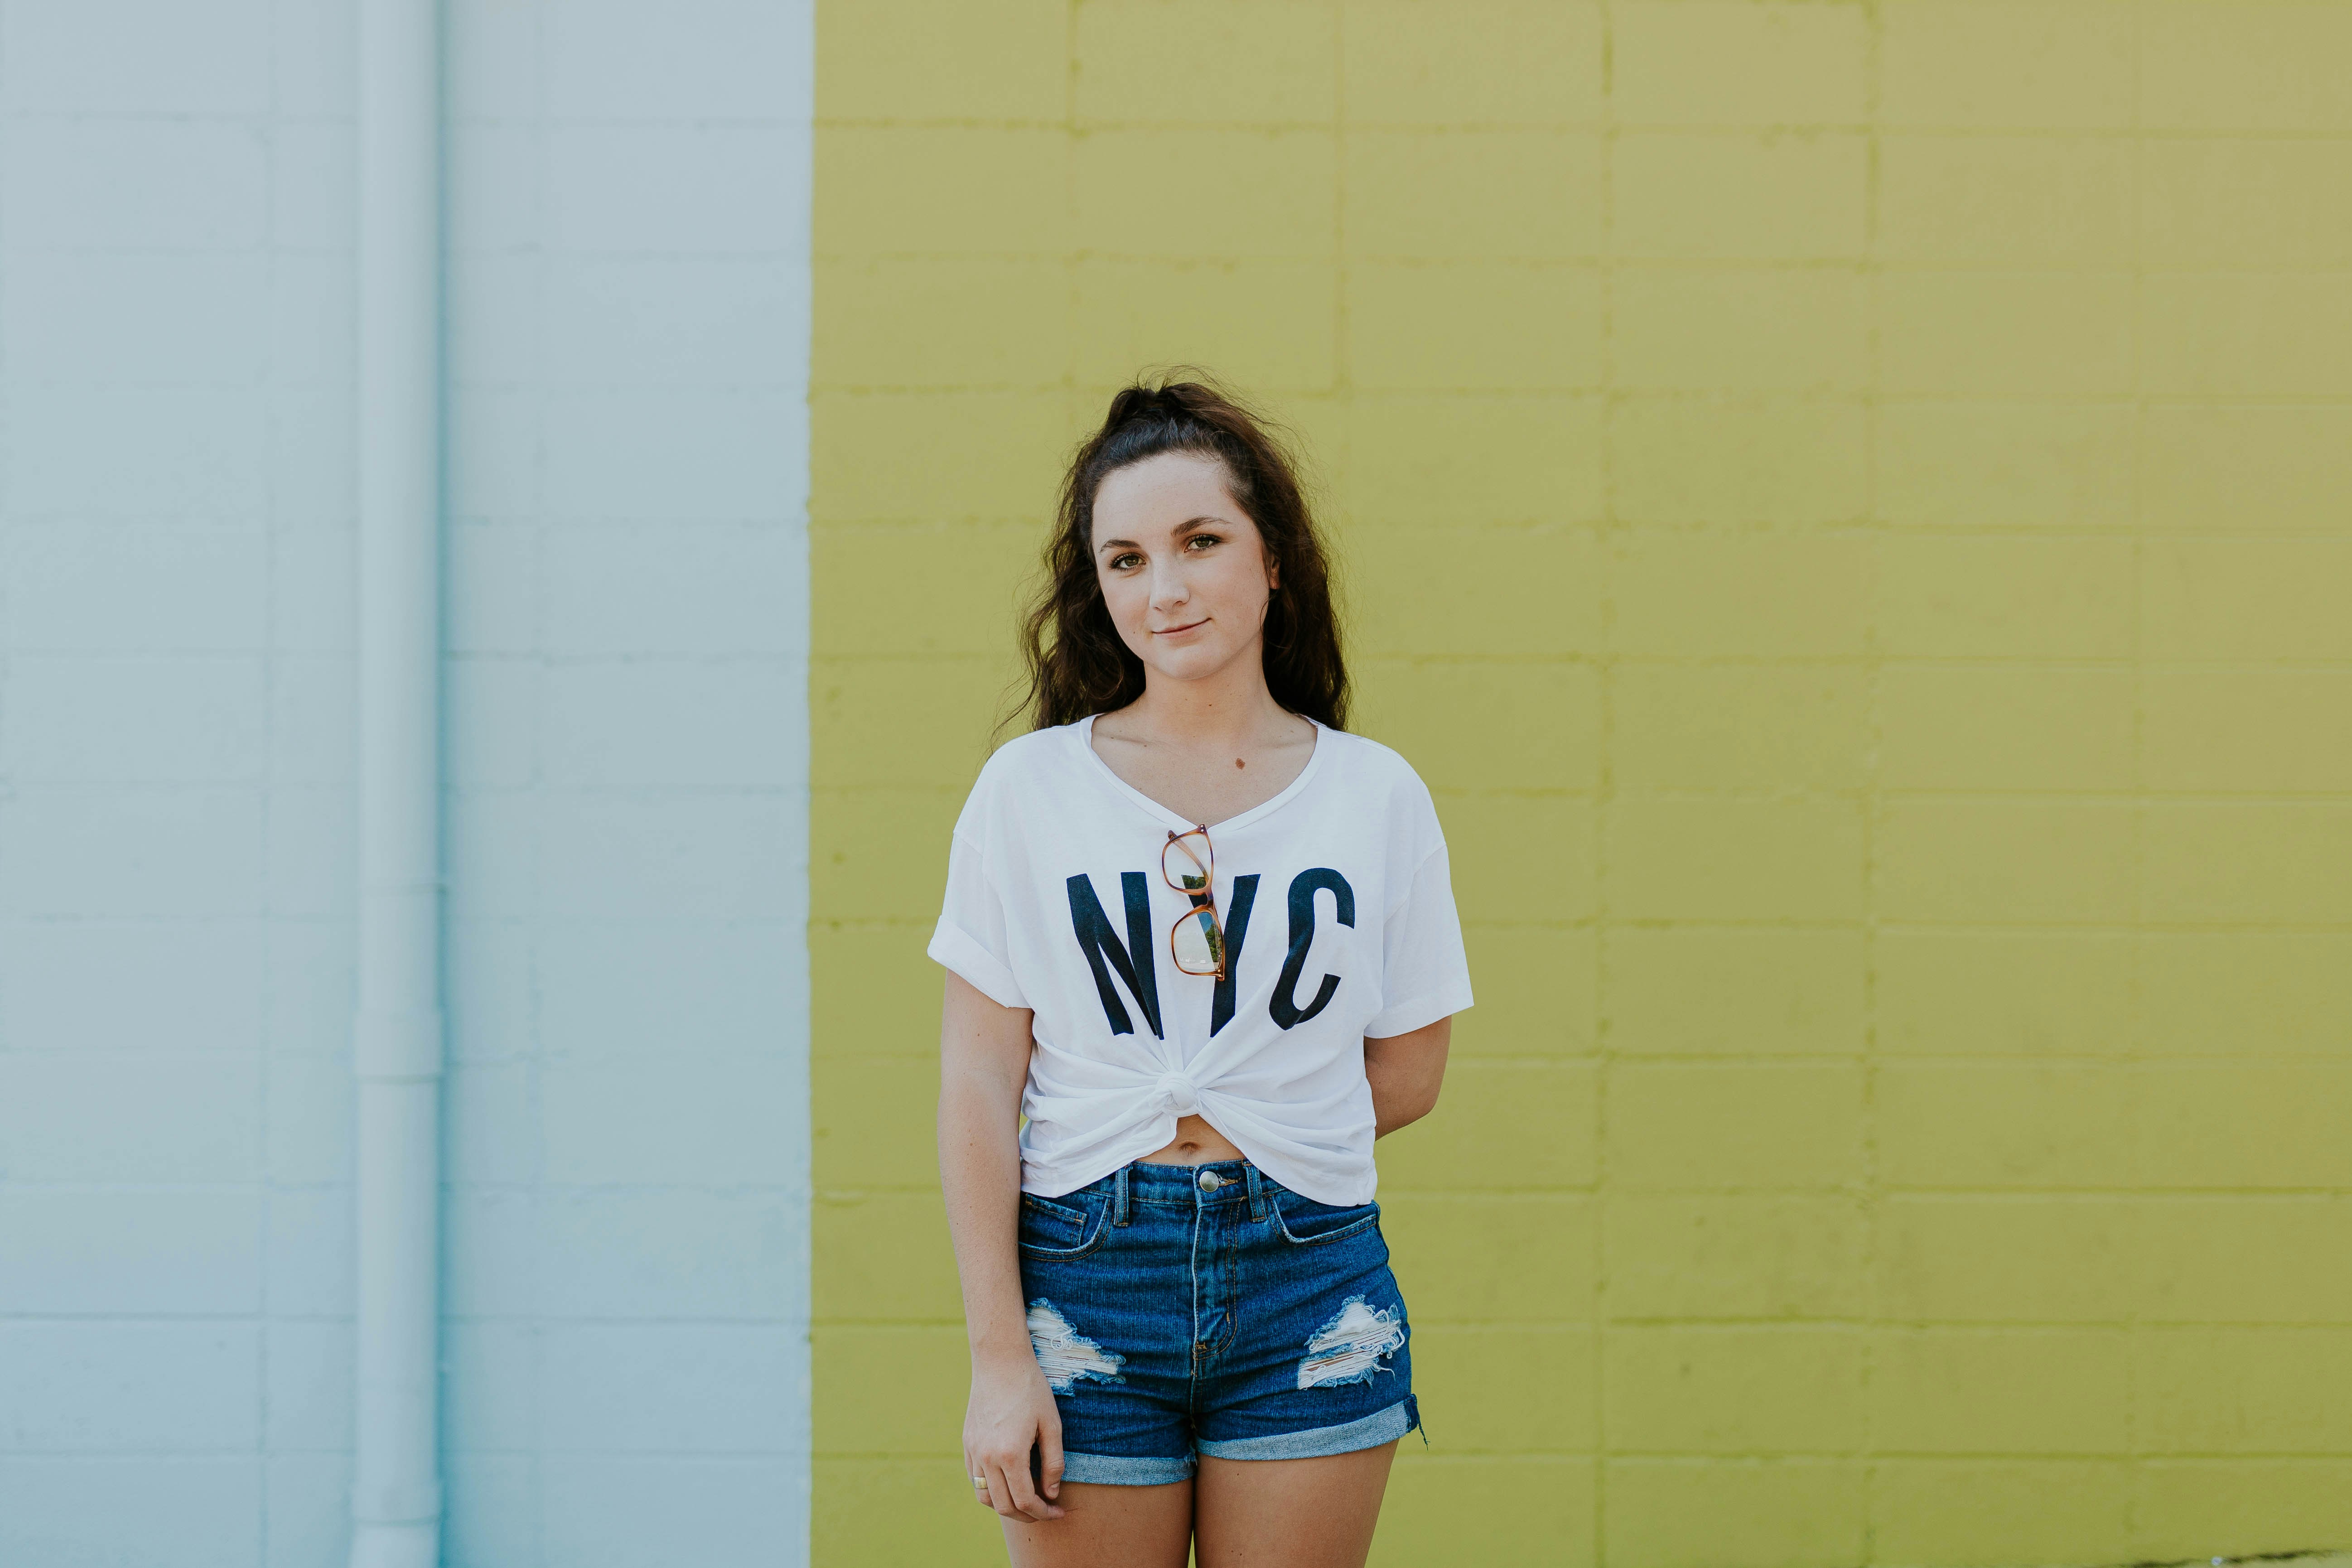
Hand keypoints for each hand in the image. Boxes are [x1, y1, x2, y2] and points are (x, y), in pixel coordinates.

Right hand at [964, 1354, 1065, 1521]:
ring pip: (985, 1497)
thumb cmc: (1031, 1390)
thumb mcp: (1051, 1425)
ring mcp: (973, 1451)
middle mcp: (987, 1457)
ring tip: (1026, 1502)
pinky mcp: (967, 1443)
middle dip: (1027, 1516)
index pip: (1025, 1501)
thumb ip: (1053, 1463)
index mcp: (1010, 1454)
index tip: (1058, 1512)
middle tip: (1045, 1512)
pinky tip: (1008, 1483)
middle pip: (1004, 1506)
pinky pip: (974, 1479)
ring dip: (1006, 1507)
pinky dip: (991, 1490)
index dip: (1043, 1513)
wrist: (1000, 1362)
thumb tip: (1051, 1494)